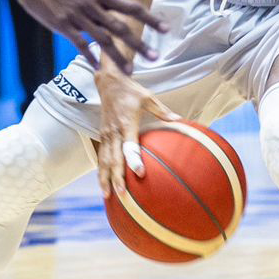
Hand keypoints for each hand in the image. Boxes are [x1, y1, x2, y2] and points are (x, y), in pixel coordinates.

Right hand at [2, 0, 151, 71]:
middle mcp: (92, 5)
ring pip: (102, 39)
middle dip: (139, 43)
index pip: (130, 6)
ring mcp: (76, 16)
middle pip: (121, 27)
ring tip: (130, 71)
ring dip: (117, 56)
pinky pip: (78, 43)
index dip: (150, 17)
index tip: (165, 28)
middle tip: (155, 58)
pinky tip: (96, 67)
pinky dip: (88, 55)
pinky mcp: (61, 24)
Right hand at [93, 65, 183, 196]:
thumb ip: (162, 111)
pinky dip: (100, 171)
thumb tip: (178, 119)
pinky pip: (100, 156)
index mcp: (126, 124)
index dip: (134, 160)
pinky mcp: (101, 135)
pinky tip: (103, 184)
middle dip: (116, 177)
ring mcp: (106, 135)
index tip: (140, 173)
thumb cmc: (131, 91)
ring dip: (104, 178)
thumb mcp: (148, 97)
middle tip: (122, 194)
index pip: (130, 146)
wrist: (109, 82)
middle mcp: (113, 132)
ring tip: (107, 196)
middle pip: (113, 159)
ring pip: (103, 160)